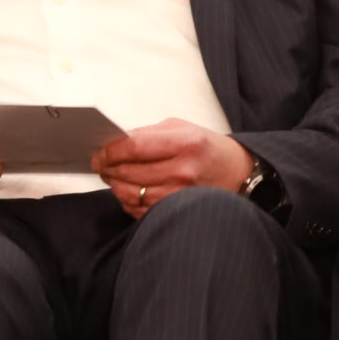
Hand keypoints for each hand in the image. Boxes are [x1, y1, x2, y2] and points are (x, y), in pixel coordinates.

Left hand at [92, 118, 254, 221]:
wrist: (238, 174)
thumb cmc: (208, 149)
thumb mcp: (182, 128)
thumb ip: (147, 133)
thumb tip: (113, 143)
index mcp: (185, 143)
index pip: (132, 147)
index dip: (109, 151)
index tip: (100, 152)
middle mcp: (183, 171)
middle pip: (127, 172)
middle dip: (108, 167)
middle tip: (103, 164)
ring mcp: (180, 195)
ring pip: (129, 193)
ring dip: (115, 185)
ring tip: (116, 176)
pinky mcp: (176, 212)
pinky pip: (138, 210)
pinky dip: (128, 200)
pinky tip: (131, 190)